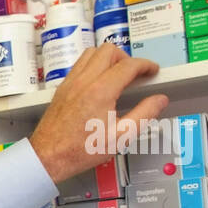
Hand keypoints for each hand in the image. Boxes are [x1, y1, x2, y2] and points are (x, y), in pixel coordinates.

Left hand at [28, 44, 169, 183]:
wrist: (48, 157)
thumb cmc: (80, 151)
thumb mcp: (120, 137)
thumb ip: (144, 114)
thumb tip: (159, 100)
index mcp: (100, 91)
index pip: (128, 65)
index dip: (146, 65)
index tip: (153, 71)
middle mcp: (83, 81)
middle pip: (108, 50)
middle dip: (127, 57)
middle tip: (136, 73)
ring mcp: (70, 83)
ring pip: (91, 53)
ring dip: (108, 58)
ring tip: (118, 75)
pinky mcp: (62, 88)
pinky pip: (79, 65)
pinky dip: (93, 65)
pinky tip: (99, 82)